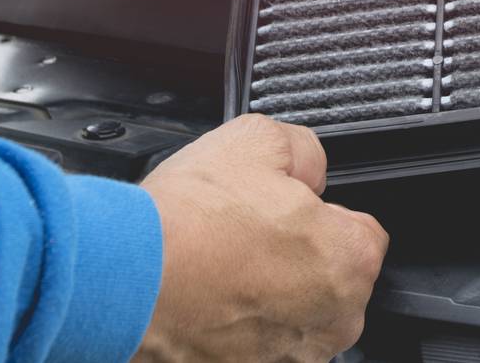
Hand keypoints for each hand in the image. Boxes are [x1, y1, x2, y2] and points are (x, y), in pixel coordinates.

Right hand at [136, 114, 387, 361]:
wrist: (117, 282)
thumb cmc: (185, 224)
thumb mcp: (257, 138)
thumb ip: (305, 153)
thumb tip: (311, 170)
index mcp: (350, 260)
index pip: (361, 231)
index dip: (320, 213)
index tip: (287, 211)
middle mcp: (332, 321)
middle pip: (330, 279)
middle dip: (297, 258)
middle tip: (246, 237)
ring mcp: (290, 359)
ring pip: (293, 316)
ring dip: (267, 296)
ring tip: (219, 271)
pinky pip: (257, 346)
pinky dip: (237, 330)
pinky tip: (206, 303)